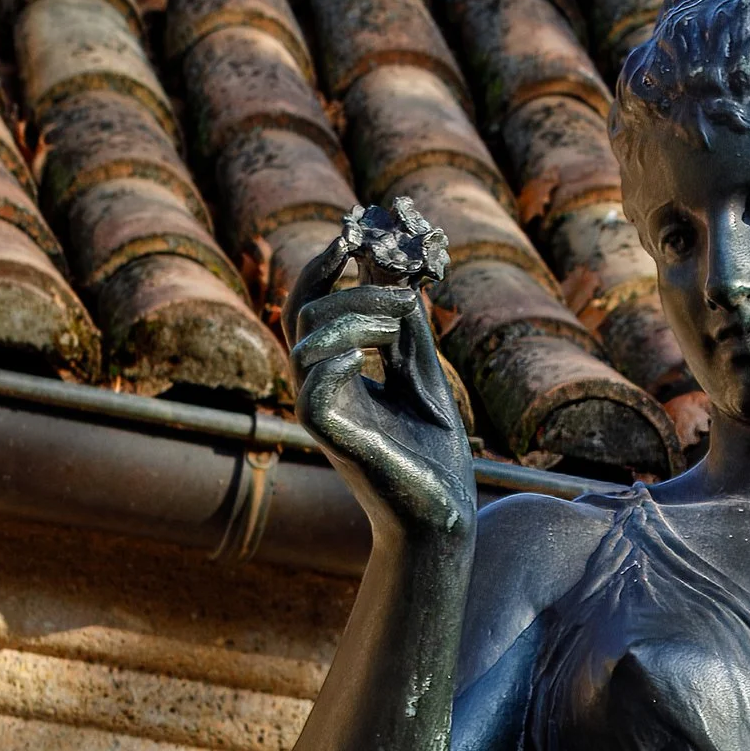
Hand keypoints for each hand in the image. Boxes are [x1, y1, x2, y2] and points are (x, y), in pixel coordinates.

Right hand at [291, 241, 476, 549]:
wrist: (444, 515)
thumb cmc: (433, 454)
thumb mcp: (423, 374)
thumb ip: (405, 327)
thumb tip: (392, 269)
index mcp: (339, 373)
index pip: (312, 308)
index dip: (324, 268)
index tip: (352, 235)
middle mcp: (323, 389)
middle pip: (305, 316)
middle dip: (353, 291)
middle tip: (404, 295)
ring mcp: (325, 414)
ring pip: (306, 345)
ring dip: (354, 319)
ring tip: (399, 324)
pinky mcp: (336, 441)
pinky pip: (312, 394)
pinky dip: (335, 365)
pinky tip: (367, 359)